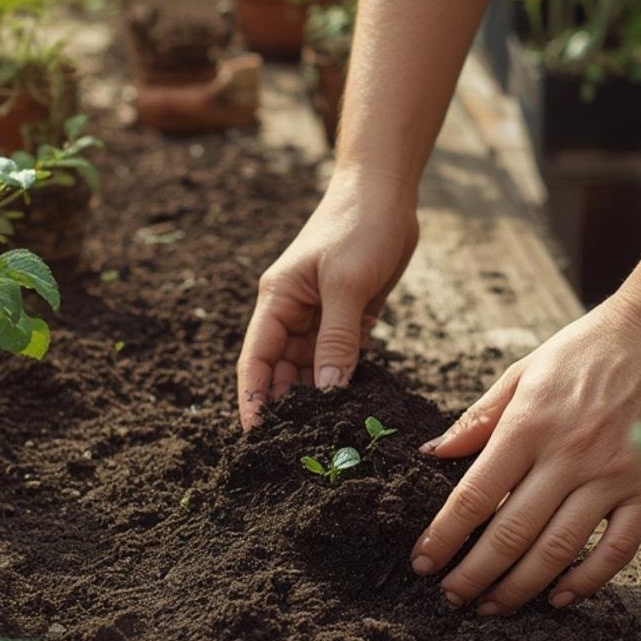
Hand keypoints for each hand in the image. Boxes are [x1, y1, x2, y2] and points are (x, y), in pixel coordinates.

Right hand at [236, 168, 417, 428]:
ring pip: (312, 371)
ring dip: (318, 401)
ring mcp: (321, 319)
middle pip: (280, 372)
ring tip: (328, 437)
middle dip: (287, 407)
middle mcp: (294, 314)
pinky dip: (344, 385)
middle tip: (300, 448)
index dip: (253, 399)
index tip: (256, 437)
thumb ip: (337, 340)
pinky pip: (340, 362)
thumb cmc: (358, 225)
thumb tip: (327, 394)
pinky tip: (353, 410)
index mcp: (278, 301)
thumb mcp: (346, 283)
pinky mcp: (349, 321)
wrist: (387, 192)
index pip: (255, 360)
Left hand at [410, 294, 640, 611]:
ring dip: (519, 586)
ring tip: (492, 606)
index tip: (423, 562)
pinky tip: (558, 597)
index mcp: (529, 423)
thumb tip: (435, 453)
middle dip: (474, 573)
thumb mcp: (524, 371)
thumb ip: (480, 417)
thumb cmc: (589, 349)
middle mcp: (569, 454)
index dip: (445, 535)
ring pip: (558, 549)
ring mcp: (613, 475)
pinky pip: (616, 550)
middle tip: (452, 597)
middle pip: (511, 532)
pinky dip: (586, 581)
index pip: (475, 495)